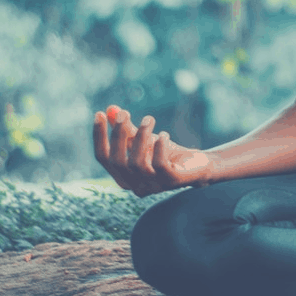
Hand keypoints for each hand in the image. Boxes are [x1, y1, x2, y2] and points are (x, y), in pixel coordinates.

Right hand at [93, 105, 214, 196]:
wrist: (197, 165)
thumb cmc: (166, 153)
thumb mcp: (143, 139)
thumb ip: (126, 128)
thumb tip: (110, 109)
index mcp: (123, 177)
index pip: (103, 158)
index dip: (99, 136)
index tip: (99, 114)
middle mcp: (135, 186)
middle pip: (117, 161)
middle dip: (118, 135)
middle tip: (125, 113)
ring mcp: (153, 186)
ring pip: (136, 163)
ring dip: (141, 137)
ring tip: (149, 119)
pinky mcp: (171, 182)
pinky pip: (160, 165)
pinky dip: (160, 147)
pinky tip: (163, 134)